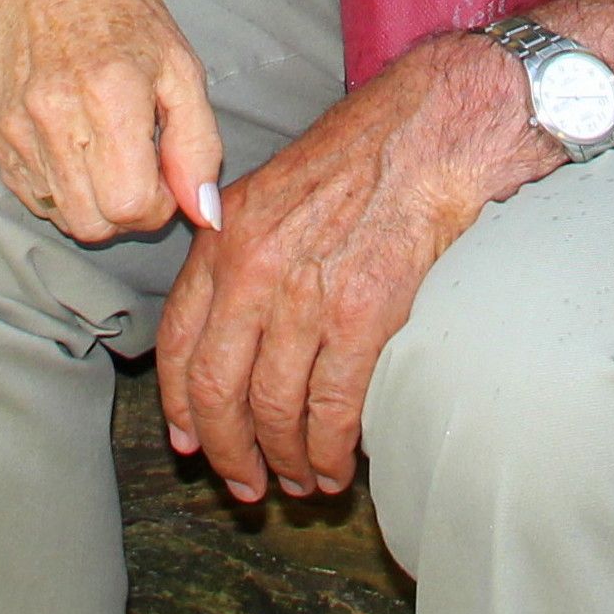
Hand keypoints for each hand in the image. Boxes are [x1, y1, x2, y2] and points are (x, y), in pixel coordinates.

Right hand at [0, 0, 221, 241]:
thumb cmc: (121, 11)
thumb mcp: (181, 66)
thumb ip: (198, 145)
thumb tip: (203, 213)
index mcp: (111, 95)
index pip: (133, 205)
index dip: (161, 203)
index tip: (165, 170)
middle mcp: (55, 115)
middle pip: (95, 225)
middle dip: (128, 211)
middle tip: (139, 166)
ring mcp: (18, 127)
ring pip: (62, 217)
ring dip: (94, 202)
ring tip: (107, 153)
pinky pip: (33, 197)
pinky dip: (62, 189)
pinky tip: (76, 146)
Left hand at [156, 37, 545, 499]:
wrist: (434, 127)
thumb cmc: (365, 151)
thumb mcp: (276, 187)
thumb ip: (242, 249)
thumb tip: (227, 321)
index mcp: (225, 236)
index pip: (179, 341)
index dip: (181, 405)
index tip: (190, 442)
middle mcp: (253, 268)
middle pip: (217, 389)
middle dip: (227, 451)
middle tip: (245, 486)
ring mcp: (305, 293)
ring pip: (273, 408)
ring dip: (285, 460)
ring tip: (299, 482)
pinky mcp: (363, 313)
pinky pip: (332, 407)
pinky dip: (330, 450)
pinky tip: (337, 468)